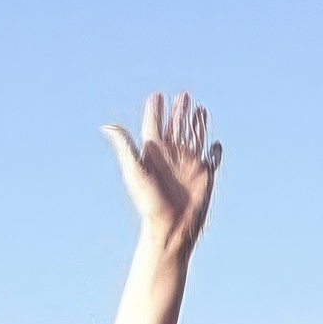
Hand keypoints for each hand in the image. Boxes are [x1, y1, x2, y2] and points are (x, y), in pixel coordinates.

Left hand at [102, 92, 220, 260]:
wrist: (170, 227)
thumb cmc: (150, 202)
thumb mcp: (135, 171)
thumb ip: (124, 147)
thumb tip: (107, 126)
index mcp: (154, 154)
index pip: (154, 126)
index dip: (155, 111)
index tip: (156, 96)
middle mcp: (172, 157)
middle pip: (176, 128)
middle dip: (180, 112)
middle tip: (183, 95)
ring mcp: (189, 165)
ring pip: (195, 137)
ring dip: (197, 123)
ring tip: (199, 108)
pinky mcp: (206, 175)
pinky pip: (212, 158)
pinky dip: (215, 150)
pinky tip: (215, 144)